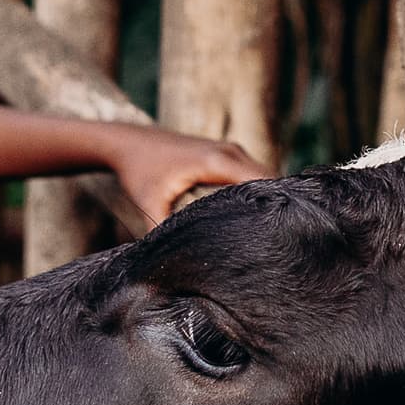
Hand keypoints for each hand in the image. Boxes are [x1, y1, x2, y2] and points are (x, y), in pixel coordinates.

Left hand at [107, 125, 267, 227]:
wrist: (127, 141)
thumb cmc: (138, 170)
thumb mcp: (149, 204)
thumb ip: (163, 230)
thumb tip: (174, 262)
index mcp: (218, 161)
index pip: (262, 184)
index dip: (271, 209)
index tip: (276, 237)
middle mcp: (230, 152)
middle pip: (269, 180)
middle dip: (273, 208)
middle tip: (277, 242)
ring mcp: (230, 150)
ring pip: (263, 176)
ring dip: (266, 200)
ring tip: (270, 232)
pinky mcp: (226, 153)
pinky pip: (252, 174)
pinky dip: (256, 192)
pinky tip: (254, 217)